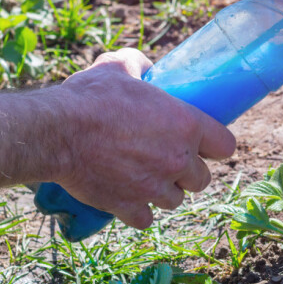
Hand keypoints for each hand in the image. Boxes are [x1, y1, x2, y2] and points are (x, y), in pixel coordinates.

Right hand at [53, 49, 235, 228]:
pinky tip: (128, 197)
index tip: (204, 144)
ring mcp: (154, 187)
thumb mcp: (118, 66)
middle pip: (202, 179)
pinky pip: (146, 219)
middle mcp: (178, 159)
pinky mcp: (129, 206)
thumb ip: (139, 64)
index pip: (226, 146)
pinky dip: (138, 211)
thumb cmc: (90, 96)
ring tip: (146, 178)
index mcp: (187, 125)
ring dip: (164, 191)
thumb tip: (145, 66)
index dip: (216, 145)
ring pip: (175, 200)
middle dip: (188, 172)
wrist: (56, 131)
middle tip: (169, 160)